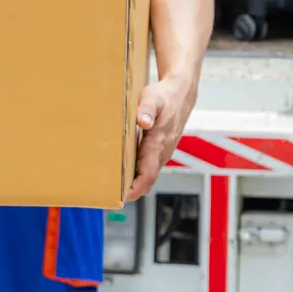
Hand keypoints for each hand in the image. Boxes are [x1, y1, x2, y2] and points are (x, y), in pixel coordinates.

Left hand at [125, 75, 197, 201]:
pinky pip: (150, 167)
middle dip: (132, 190)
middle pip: (148, 179)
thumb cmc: (164, 96)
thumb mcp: (152, 97)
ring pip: (149, 174)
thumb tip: (143, 122)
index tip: (122, 197)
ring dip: (135, 183)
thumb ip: (146, 109)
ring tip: (114, 188)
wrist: (181, 93)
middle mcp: (163, 151)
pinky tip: (125, 172)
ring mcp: (164, 152)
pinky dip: (139, 174)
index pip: (149, 173)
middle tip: (111, 198)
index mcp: (159, 142)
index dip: (136, 187)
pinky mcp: (162, 150)